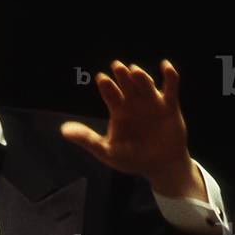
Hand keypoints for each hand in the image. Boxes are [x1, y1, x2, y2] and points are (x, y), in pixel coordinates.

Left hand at [60, 59, 204, 197]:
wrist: (159, 167)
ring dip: (141, 76)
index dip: (106, 86)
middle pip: (127, 84)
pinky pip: (171, 87)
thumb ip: (87, 139)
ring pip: (146, 84)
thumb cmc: (132, 159)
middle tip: (116, 66)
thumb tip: (63, 130)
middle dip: (122, 76)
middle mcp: (134, 103)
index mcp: (118, 110)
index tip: (101, 79)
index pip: (110, 94)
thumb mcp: (107, 151)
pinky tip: (165, 66)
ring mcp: (152, 102)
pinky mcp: (169, 106)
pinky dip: (169, 75)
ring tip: (134, 71)